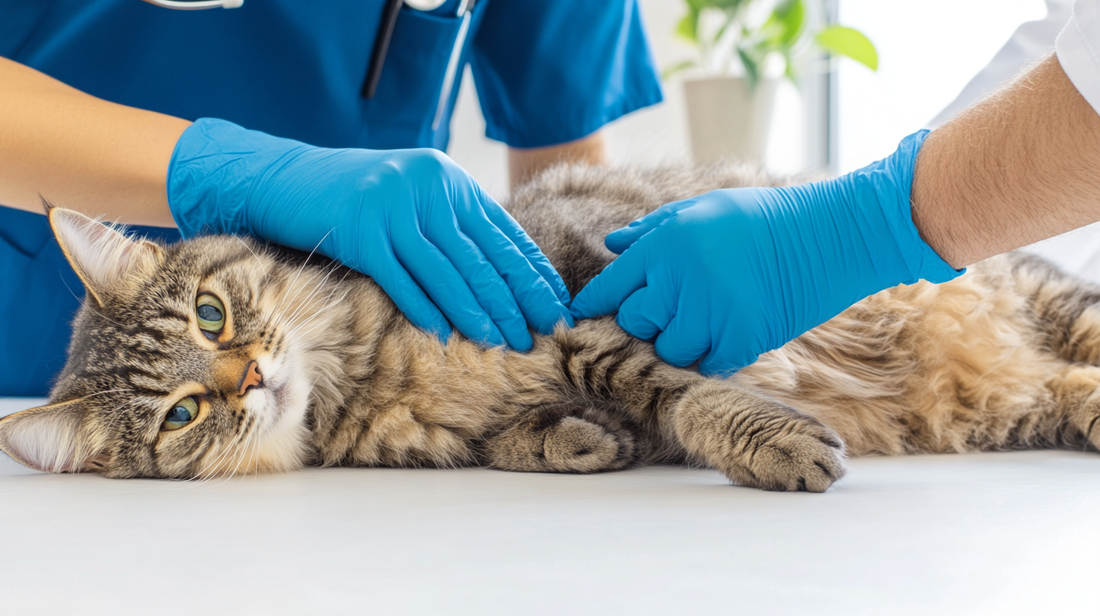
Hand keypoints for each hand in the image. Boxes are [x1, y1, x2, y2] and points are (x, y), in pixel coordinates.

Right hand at [167, 118, 571, 349]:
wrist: (285, 178)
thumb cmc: (357, 197)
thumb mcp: (413, 198)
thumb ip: (452, 224)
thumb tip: (503, 275)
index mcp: (447, 179)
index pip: (503, 234)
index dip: (532, 274)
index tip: (556, 307)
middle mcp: (425, 187)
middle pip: (481, 256)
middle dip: (515, 301)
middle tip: (540, 335)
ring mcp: (392, 208)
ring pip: (447, 272)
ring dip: (478, 313)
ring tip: (504, 342)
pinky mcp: (359, 232)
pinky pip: (401, 281)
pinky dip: (425, 310)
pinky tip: (446, 335)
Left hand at [570, 130, 959, 374]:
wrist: (831, 235)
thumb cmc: (763, 218)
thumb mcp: (704, 209)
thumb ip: (654, 230)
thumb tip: (611, 245)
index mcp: (666, 244)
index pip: (611, 287)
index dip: (594, 305)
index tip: (582, 316)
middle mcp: (681, 280)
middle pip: (636, 324)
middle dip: (648, 320)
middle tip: (675, 308)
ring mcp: (712, 313)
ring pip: (670, 351)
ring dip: (683, 341)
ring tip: (708, 319)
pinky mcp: (742, 340)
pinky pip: (708, 366)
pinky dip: (714, 357)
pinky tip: (729, 334)